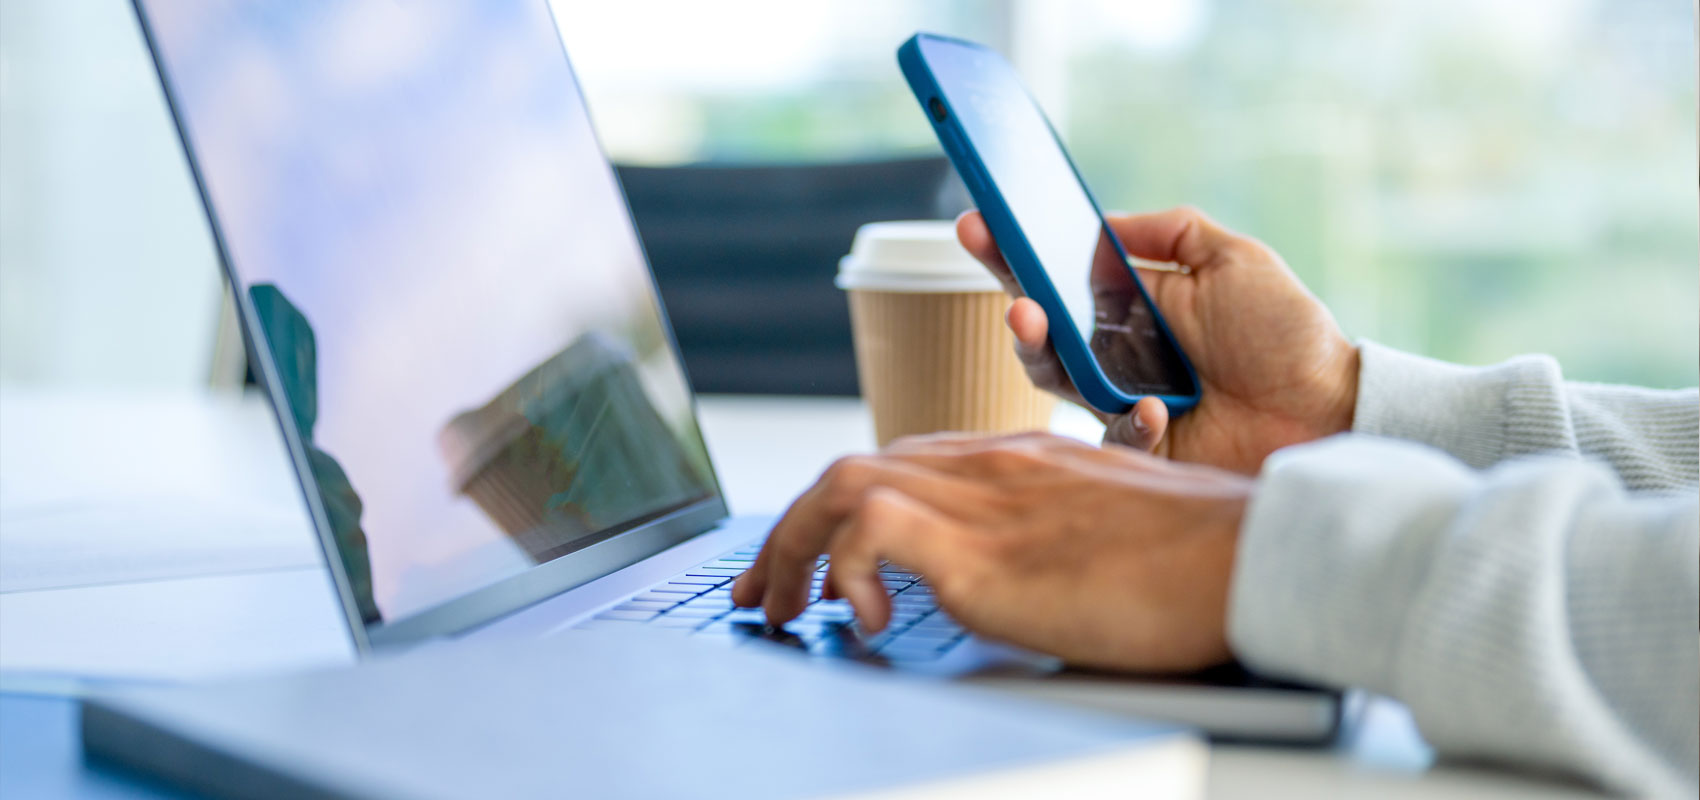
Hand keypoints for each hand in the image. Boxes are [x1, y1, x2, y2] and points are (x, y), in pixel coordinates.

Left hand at [731, 433, 1251, 672]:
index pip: (903, 461)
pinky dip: (843, 568)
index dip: (842, 509)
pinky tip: (866, 620)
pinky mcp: (984, 550)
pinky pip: (869, 528)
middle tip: (764, 591)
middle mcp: (991, 467)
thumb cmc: (1203, 560)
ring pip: (842, 485)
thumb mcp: (1112, 534)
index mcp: (1020, 460)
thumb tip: (1029, 582)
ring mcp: (983, 500)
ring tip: (781, 610)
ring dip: (791, 548)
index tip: (815, 559)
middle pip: (855, 468)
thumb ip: (1057, 541)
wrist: (1252, 556)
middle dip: (789, 530)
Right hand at [957, 207, 1358, 473]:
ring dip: (1041, 352)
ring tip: (1039, 323)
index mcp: (1133, 306)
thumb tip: (1106, 220)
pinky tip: (1156, 409)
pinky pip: (1109, 438)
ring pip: (1054, 382)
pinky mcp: (1139, 453)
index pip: (1059, 275)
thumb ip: (1171, 232)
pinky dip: (1128, 422)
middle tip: (1013, 292)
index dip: (1015, 252)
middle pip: (1042, 329)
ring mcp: (1121, 403)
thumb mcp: (1234, 259)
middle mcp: (1117, 354)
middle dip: (1015, 304)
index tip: (981, 223)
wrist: (1328, 409)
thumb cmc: (1287, 335)